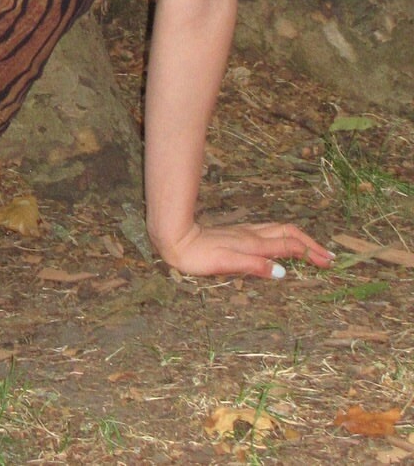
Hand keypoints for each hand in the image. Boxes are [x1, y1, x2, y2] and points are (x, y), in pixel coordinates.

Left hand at [154, 220, 334, 279]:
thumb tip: (283, 272)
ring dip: (299, 239)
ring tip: (313, 249)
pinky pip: (268, 232)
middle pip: (288, 233)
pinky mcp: (237, 234)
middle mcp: (251, 235)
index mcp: (253, 244)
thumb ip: (254, 266)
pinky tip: (283, 243)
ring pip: (278, 230)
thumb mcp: (226, 264)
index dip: (310, 253)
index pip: (289, 245)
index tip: (328, 262)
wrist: (175, 238)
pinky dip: (284, 237)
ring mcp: (244, 233)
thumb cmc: (198, 255)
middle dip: (310, 244)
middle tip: (328, 257)